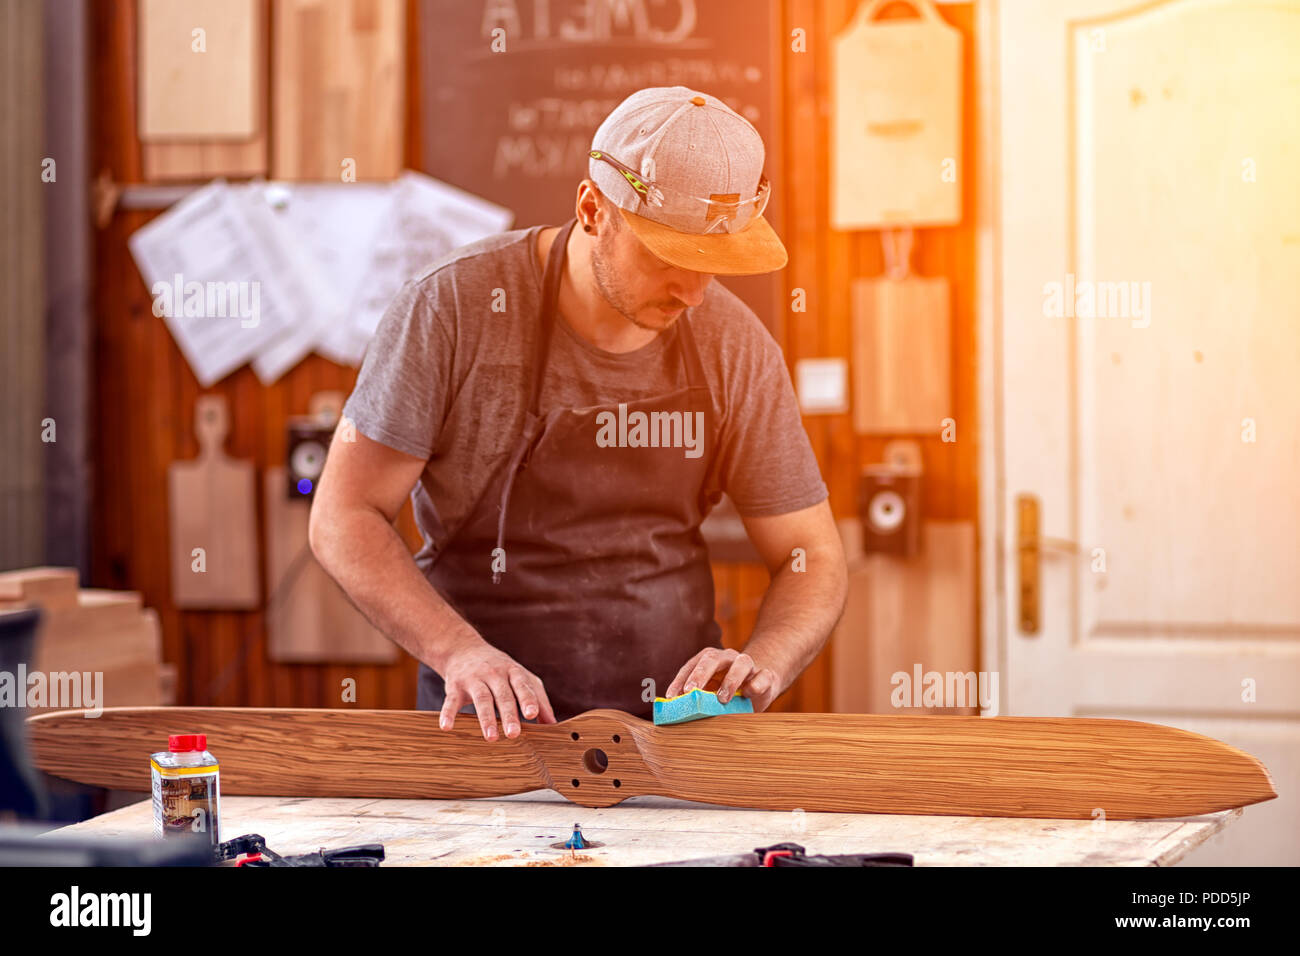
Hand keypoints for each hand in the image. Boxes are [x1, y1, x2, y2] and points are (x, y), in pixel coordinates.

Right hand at [436, 636, 556, 739]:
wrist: (463, 649)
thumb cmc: (500, 669)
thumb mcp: (521, 677)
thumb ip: (538, 698)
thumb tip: (553, 724)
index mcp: (513, 672)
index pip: (522, 686)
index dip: (528, 699)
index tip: (533, 714)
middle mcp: (494, 674)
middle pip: (503, 695)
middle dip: (509, 714)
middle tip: (514, 733)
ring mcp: (474, 679)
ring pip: (481, 699)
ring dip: (486, 718)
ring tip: (491, 738)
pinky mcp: (455, 686)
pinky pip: (451, 701)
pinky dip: (448, 714)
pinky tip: (447, 727)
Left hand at [664, 648, 782, 712]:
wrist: (760, 686)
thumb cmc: (728, 692)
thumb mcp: (710, 695)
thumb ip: (696, 699)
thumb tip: (676, 710)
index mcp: (710, 659)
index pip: (692, 665)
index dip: (680, 679)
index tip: (672, 696)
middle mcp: (728, 658)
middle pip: (712, 658)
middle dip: (700, 674)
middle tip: (691, 691)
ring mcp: (748, 665)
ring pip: (741, 663)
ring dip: (730, 680)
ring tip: (722, 698)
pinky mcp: (766, 676)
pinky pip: (763, 676)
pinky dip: (756, 684)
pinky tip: (749, 693)